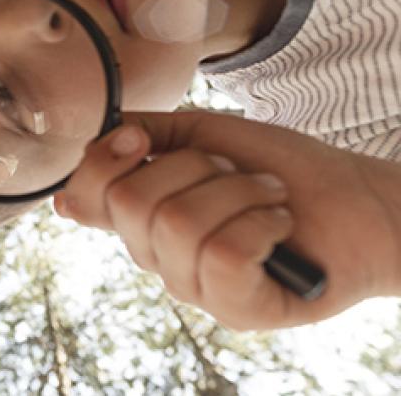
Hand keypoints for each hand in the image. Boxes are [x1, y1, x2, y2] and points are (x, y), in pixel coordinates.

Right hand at [53, 110, 400, 329]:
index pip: (83, 198)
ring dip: (239, 192)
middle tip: (235, 173)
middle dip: (194, 168)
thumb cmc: (282, 168)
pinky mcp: (234, 309)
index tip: (140, 139)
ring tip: (268, 198)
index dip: (101, 162)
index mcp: (143, 217)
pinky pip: (223, 253)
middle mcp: (158, 256)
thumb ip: (149, 132)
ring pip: (180, 224)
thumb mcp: (206, 134)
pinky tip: (279, 228)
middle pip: (130, 203)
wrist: (358, 198)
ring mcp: (193, 287)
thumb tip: (103, 135)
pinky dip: (262, 224)